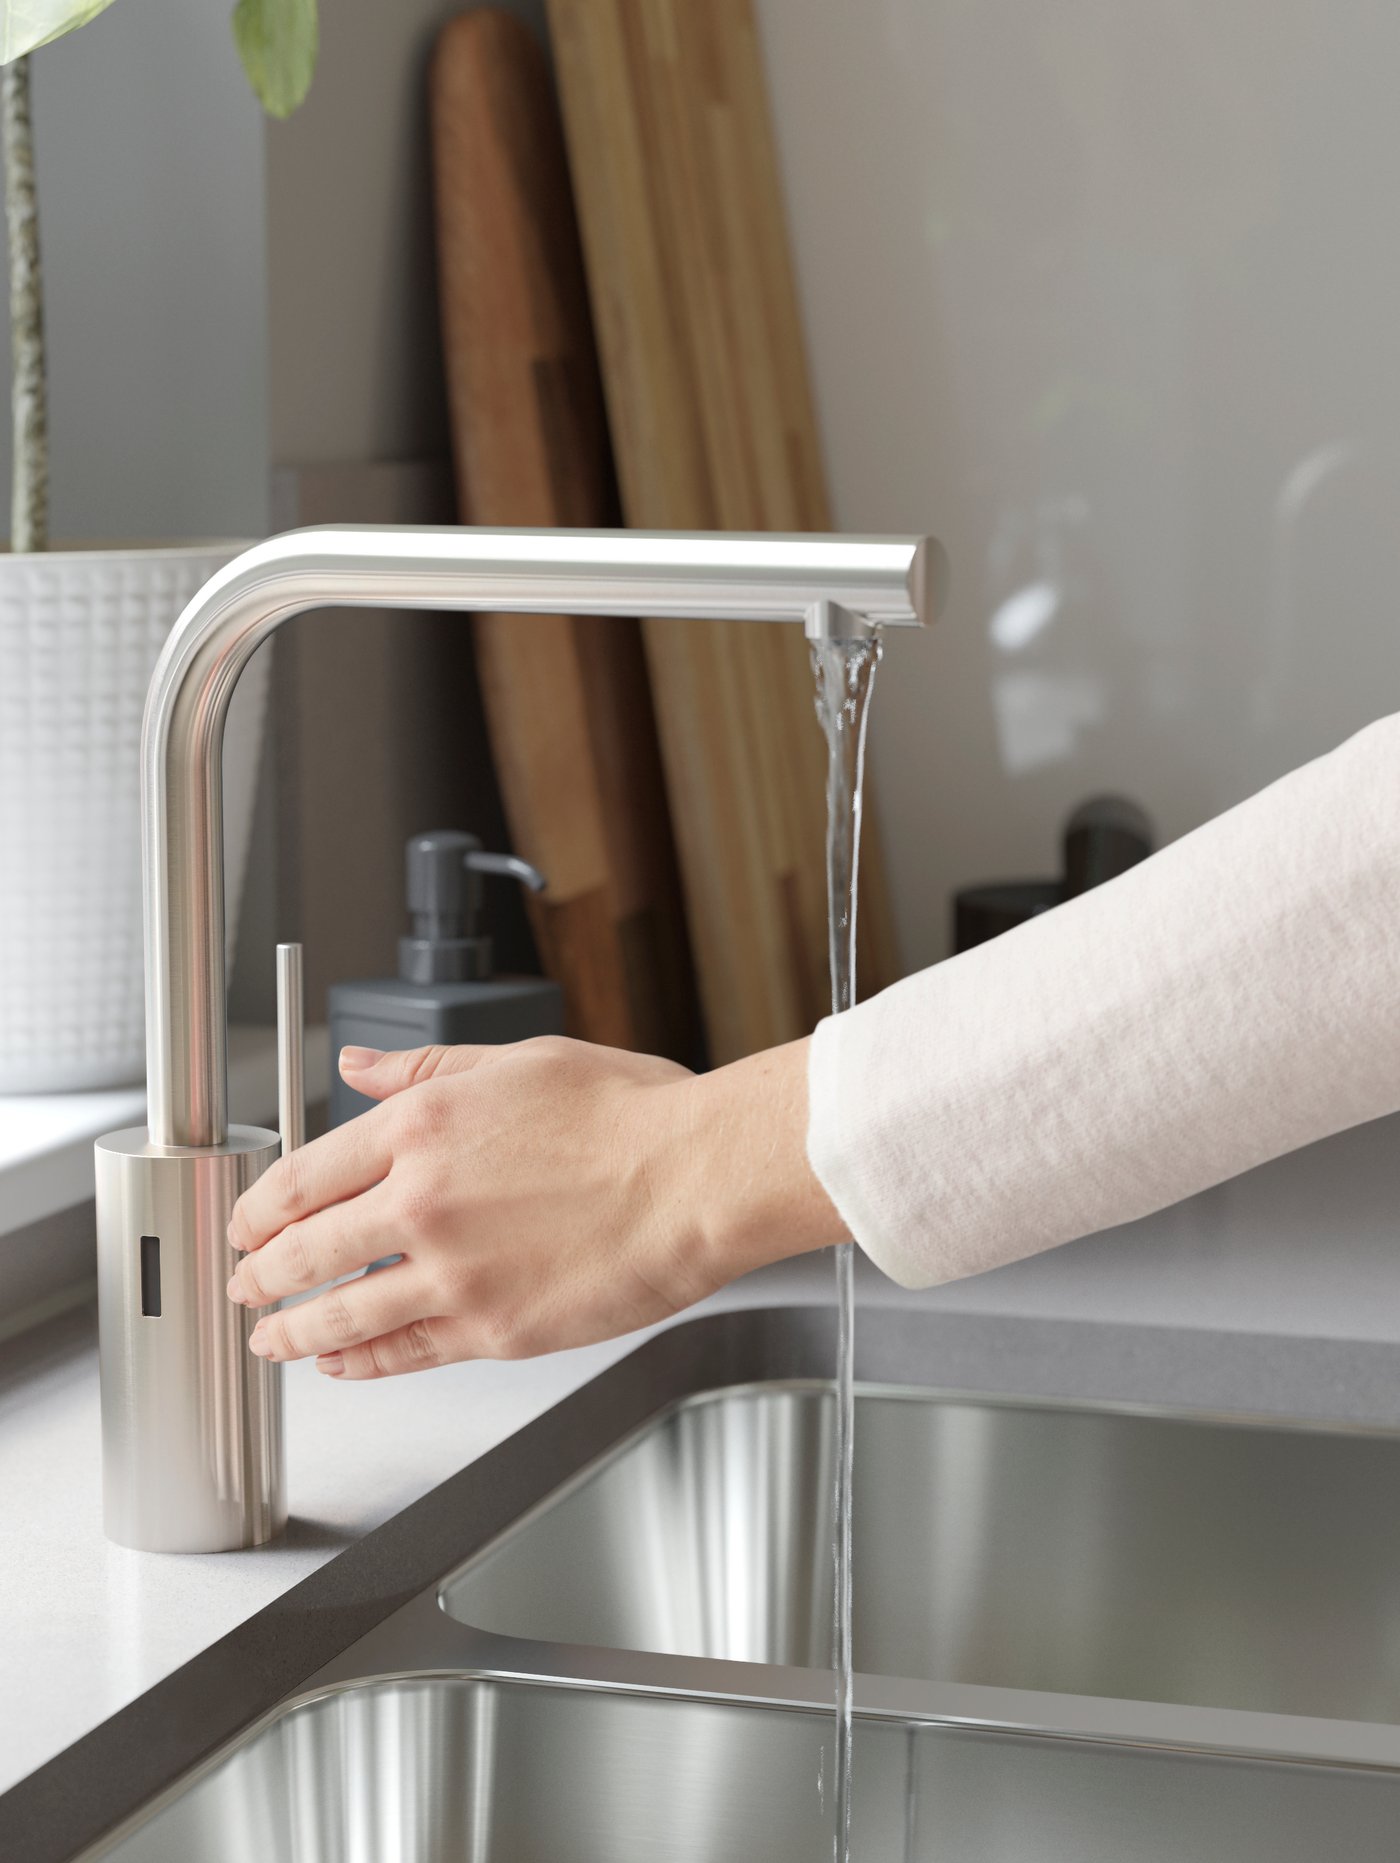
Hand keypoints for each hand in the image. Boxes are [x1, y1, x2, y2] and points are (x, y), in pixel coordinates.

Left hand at [225, 1034, 843, 1379]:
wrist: (699, 1178)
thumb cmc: (632, 1116)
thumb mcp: (520, 1062)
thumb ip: (425, 1068)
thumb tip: (357, 1064)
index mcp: (422, 1125)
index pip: (303, 1174)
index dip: (259, 1207)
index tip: (249, 1222)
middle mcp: (422, 1200)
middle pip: (302, 1250)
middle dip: (257, 1274)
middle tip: (243, 1284)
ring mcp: (453, 1272)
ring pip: (339, 1314)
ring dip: (291, 1331)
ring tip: (269, 1340)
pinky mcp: (492, 1330)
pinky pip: (402, 1353)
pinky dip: (358, 1364)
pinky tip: (342, 1364)